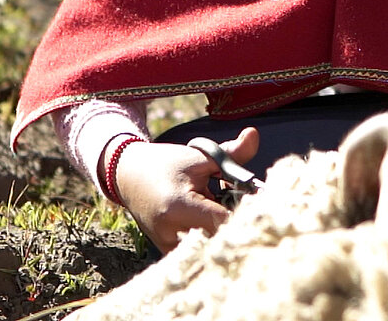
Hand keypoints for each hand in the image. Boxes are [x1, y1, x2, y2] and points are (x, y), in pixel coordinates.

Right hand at [103, 127, 258, 253]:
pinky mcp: (170, 253)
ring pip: (212, 246)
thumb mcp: (199, 155)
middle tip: (239, 198)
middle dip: (238, 220)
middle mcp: (172, 234)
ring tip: (221, 204)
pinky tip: (210, 214)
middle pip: (221, 238)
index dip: (246, 210)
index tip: (258, 198)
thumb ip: (231, 152)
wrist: (129, 176)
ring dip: (224, 228)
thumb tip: (255, 134)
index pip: (226, 221)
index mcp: (179, 208)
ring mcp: (169, 248)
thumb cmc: (165, 164)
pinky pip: (200, 249)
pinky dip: (211, 234)